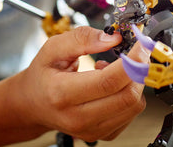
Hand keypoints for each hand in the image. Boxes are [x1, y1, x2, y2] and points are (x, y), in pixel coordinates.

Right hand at [9, 26, 147, 142]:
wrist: (32, 103)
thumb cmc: (43, 74)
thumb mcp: (52, 48)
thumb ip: (81, 38)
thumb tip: (112, 38)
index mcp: (62, 93)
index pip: (108, 81)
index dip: (131, 61)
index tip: (140, 44)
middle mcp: (78, 117)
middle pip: (126, 96)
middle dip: (138, 69)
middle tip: (136, 51)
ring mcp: (92, 129)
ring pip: (134, 106)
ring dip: (134, 81)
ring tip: (115, 67)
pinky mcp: (103, 134)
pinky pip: (131, 113)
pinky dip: (129, 93)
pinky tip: (112, 84)